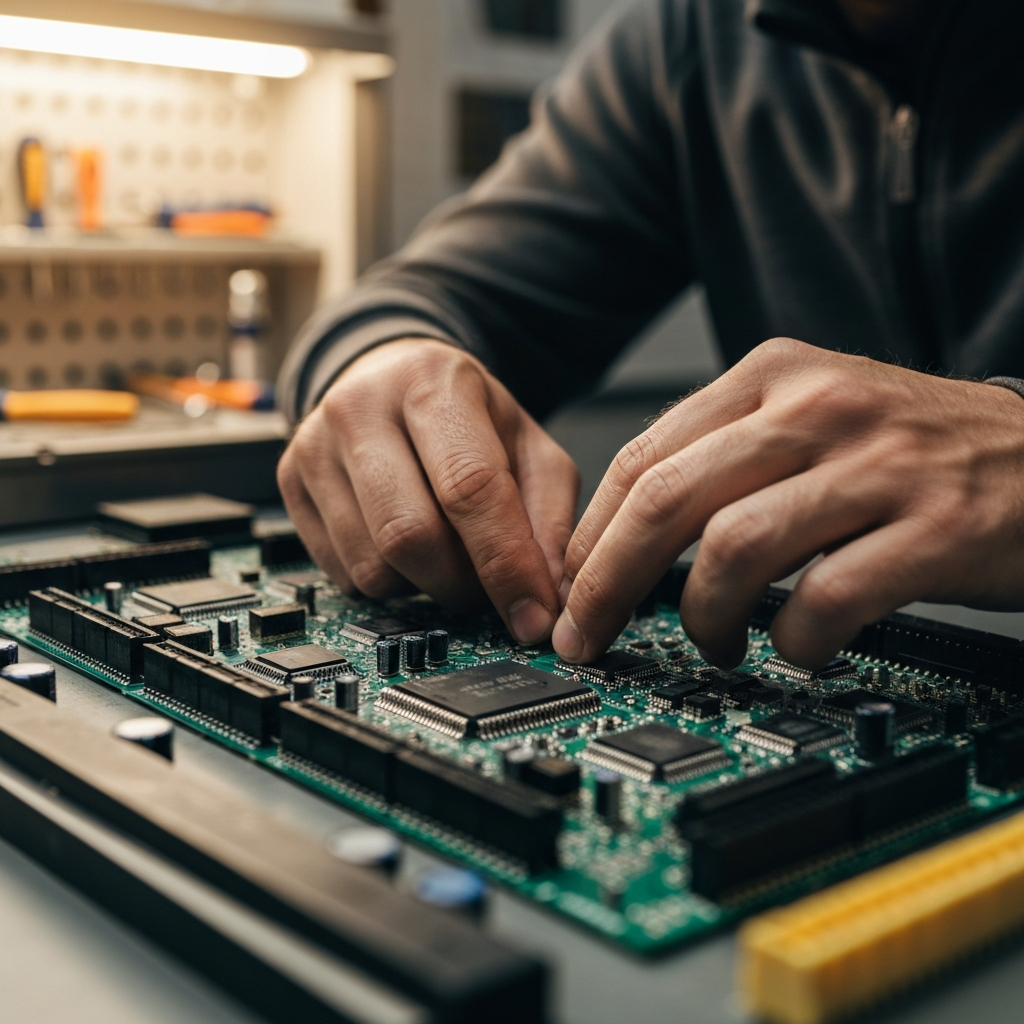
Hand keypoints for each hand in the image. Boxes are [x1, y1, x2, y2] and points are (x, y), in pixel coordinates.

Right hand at [278, 339, 578, 643]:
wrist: (389, 380)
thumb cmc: (465, 416)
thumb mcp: (529, 446)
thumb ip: (550, 517)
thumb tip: (549, 597)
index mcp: (432, 384)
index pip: (469, 488)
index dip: (506, 563)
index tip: (532, 615)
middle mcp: (361, 408)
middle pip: (410, 535)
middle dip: (461, 584)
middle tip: (486, 587)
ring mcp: (314, 447)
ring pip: (373, 566)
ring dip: (423, 587)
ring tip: (446, 557)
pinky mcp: (290, 484)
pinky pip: (342, 574)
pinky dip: (387, 583)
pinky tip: (404, 550)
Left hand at [552, 337, 1023, 669]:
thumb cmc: (917, 448)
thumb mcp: (812, 414)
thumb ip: (725, 456)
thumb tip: (624, 536)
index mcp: (773, 376)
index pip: (642, 456)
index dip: (591, 536)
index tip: (570, 588)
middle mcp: (817, 408)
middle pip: (667, 500)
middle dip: (608, 583)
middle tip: (591, 634)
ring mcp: (877, 465)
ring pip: (735, 550)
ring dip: (703, 617)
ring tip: (715, 642)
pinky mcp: (934, 527)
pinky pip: (826, 597)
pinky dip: (795, 639)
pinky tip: (799, 646)